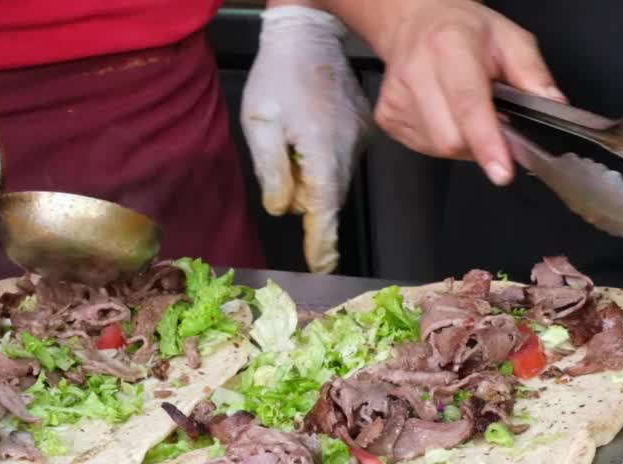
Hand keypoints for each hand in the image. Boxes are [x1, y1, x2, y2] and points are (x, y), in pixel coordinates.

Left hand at [241, 4, 371, 273]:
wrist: (309, 35)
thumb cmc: (278, 75)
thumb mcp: (259, 122)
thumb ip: (272, 170)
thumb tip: (283, 209)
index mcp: (322, 152)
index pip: (324, 211)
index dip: (322, 243)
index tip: (322, 268)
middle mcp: (348, 151)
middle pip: (330, 199)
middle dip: (308, 201)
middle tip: (285, 163)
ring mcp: (360, 141)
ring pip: (336, 181)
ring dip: (315, 178)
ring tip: (294, 141)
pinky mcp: (363, 131)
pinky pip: (343, 161)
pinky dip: (325, 161)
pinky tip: (309, 132)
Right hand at [352, 0, 563, 185]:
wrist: (416, 22)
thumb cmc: (465, 32)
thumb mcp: (510, 39)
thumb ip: (533, 73)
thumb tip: (555, 107)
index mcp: (449, 46)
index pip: (467, 103)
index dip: (487, 141)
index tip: (503, 171)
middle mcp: (416, 71)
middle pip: (452, 138)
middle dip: (481, 142)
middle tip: (493, 118)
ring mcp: (396, 98)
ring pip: (440, 148)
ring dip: (464, 141)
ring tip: (466, 110)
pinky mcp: (387, 118)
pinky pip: (426, 148)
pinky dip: (445, 140)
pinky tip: (446, 114)